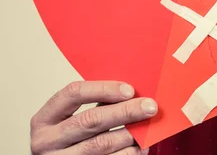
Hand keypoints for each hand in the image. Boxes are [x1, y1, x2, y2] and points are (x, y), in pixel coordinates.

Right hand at [30, 81, 157, 154]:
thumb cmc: (69, 139)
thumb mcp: (71, 119)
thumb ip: (96, 106)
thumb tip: (133, 94)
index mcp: (45, 119)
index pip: (73, 94)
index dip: (104, 89)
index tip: (129, 90)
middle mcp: (47, 141)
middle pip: (91, 120)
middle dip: (125, 111)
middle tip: (149, 106)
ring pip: (101, 144)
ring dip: (130, 134)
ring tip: (148, 127)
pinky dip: (129, 152)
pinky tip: (140, 146)